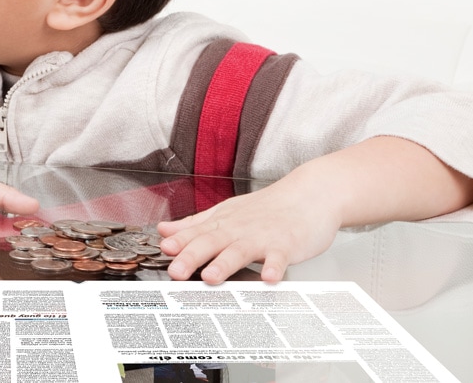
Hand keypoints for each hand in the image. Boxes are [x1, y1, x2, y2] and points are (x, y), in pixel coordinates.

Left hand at [156, 171, 340, 283]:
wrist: (310, 195)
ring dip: (225, 263)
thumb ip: (195, 224)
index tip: (163, 251)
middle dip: (192, 257)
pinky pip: (280, 258)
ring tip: (211, 277)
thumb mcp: (226, 213)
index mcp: (222, 223)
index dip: (179, 242)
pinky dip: (274, 267)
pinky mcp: (287, 245)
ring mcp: (262, 237)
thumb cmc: (267, 208)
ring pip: (240, 251)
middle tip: (176, 272)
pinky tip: (268, 278)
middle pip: (211, 242)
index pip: (195, 234)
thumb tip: (164, 231)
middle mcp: (238, 230)